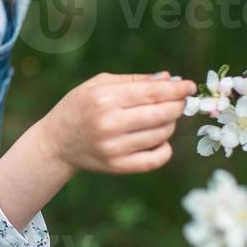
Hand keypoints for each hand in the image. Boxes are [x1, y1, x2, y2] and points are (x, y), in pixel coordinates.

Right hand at [45, 71, 196, 175]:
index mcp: (104, 99)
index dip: (176, 89)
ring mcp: (114, 148)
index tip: (190, 87)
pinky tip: (160, 139)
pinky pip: (155, 159)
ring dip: (170, 124)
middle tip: (180, 102)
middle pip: (161, 114)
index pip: (152, 93)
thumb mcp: (98, 84)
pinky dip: (165, 149)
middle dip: (178, 106)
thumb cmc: (79, 107)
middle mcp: (109, 124)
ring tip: (162, 118)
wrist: (56, 142)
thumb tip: (169, 79)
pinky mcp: (117, 166)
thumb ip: (134, 80)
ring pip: (161, 135)